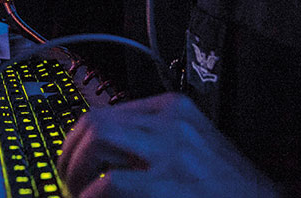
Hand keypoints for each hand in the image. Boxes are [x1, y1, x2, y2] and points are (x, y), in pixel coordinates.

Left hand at [59, 93, 278, 197]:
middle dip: (70, 152)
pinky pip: (108, 185)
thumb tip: (106, 159)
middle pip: (96, 121)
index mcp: (177, 111)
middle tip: (67, 180)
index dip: (82, 139)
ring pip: (96, 141)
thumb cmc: (234, 195)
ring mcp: (171, 153)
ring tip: (78, 194)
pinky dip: (90, 197)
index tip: (75, 160)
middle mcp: (172, 123)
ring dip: (75, 171)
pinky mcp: (167, 185)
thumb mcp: (194, 154)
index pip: (110, 111)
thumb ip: (153, 147)